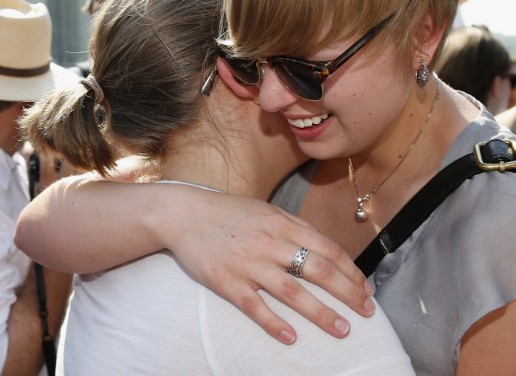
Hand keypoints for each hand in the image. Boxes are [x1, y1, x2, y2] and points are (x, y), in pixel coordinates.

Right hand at [159, 192, 375, 343]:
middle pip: (318, 270)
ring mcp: (247, 263)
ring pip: (292, 291)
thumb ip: (294, 227)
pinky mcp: (226, 280)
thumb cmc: (226, 213)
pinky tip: (291, 337)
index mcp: (281, 224)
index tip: (366, 290)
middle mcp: (269, 243)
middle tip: (367, 313)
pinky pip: (254, 305)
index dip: (351, 271)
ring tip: (342, 330)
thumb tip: (326, 249)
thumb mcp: (265, 211)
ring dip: (321, 313)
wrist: (182, 214)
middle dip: (348, 293)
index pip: (327, 249)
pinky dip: (274, 323)